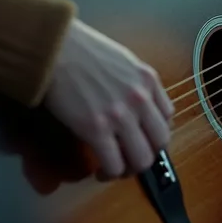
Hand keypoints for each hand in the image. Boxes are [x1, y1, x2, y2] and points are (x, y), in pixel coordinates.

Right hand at [43, 19, 173, 180]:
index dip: (155, 133)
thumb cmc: (81, 50)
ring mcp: (120, 116)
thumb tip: (135, 107)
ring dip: (130, 169)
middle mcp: (140, 99)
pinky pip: (114, 164)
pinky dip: (110, 173)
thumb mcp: (122, 60)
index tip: (142, 139)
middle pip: (161, 142)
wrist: (54, 49)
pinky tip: (100, 170)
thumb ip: (134, 83)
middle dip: (148, 154)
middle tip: (131, 158)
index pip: (168, 116)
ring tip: (115, 168)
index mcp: (147, 79)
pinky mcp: (97, 129)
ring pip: (142, 159)